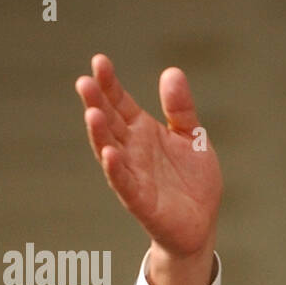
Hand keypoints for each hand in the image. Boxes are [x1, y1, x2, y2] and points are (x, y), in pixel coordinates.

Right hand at [75, 54, 220, 284]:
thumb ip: (181, 108)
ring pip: (110, 150)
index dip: (110, 83)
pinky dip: (116, 170)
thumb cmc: (192, 181)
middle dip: (97, 103)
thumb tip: (172, 71)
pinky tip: (110, 154)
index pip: (120, 102)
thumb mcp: (192, 137)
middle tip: (84, 81)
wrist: (201, 223)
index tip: (99, 61)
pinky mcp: (139, 200)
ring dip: (99, 134)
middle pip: (109, 122)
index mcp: (143, 131)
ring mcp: (133, 174)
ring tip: (91, 113)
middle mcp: (132, 150)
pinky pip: (124, 183)